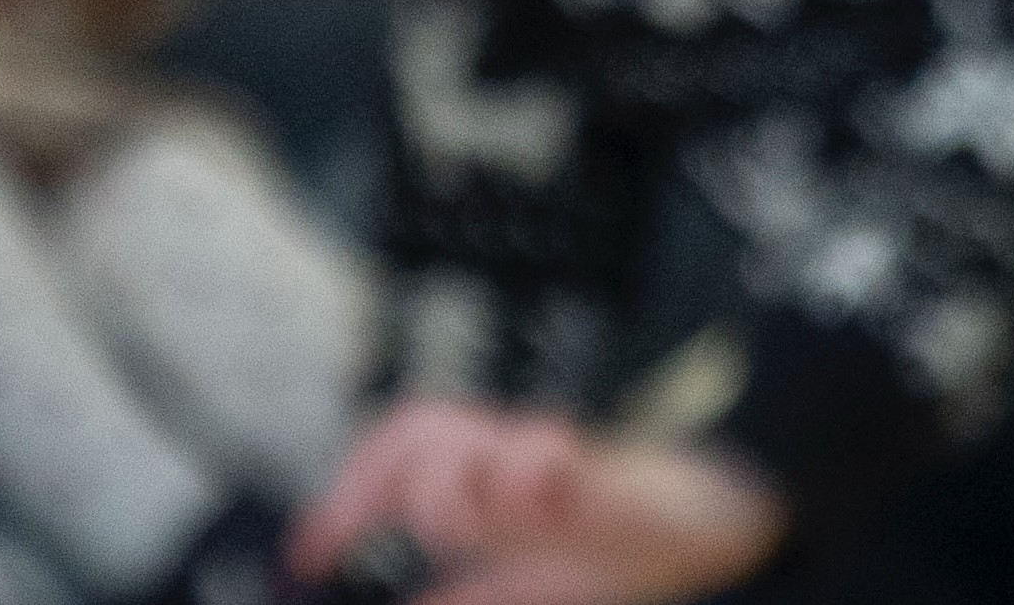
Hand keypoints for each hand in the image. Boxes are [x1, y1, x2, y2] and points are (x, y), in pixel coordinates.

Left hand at [297, 408, 781, 604]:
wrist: (707, 527)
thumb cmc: (611, 544)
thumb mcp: (518, 585)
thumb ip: (460, 598)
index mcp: (485, 482)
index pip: (396, 454)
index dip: (343, 498)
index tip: (306, 554)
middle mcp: (509, 462)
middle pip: (421, 424)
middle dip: (373, 479)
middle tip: (348, 536)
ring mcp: (553, 464)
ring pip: (474, 434)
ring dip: (443, 482)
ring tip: (437, 526)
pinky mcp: (604, 479)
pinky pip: (556, 456)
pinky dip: (525, 471)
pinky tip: (517, 501)